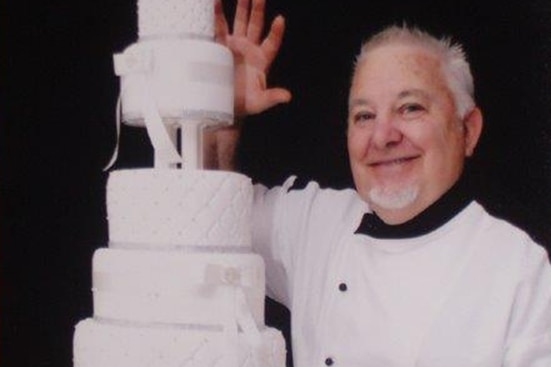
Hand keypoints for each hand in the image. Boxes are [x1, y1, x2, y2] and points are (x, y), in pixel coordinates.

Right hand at [215, 0, 291, 117]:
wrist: (223, 106)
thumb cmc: (244, 105)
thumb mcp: (259, 102)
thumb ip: (272, 97)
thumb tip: (287, 97)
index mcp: (262, 59)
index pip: (272, 43)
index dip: (276, 32)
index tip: (280, 19)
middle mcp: (250, 49)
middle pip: (255, 25)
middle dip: (257, 9)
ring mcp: (235, 46)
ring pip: (239, 21)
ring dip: (241, 7)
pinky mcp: (220, 47)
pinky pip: (219, 28)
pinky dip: (217, 16)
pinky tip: (215, 2)